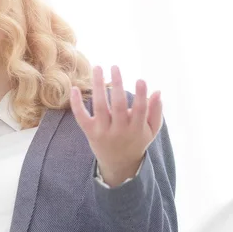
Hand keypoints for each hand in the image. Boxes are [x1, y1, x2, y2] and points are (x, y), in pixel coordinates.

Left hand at [70, 65, 163, 186]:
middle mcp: (120, 131)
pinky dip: (77, 104)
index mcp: (136, 129)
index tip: (140, 80)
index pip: (140, 111)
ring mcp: (103, 132)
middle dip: (117, 85)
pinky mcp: (90, 132)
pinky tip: (75, 88)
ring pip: (100, 107)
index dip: (141, 96)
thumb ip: (155, 111)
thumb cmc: (136, 140)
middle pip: (118, 106)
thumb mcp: (151, 130)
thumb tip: (157, 91)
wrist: (119, 164)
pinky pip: (81, 117)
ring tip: (98, 68)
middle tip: (115, 66)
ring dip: (98, 86)